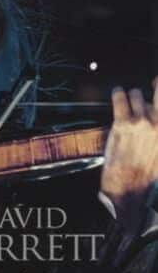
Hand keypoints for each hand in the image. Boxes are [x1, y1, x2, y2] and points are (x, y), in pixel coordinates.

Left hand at [101, 81, 157, 233]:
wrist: (129, 187)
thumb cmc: (147, 175)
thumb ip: (157, 135)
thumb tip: (154, 126)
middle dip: (156, 87)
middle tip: (152, 85)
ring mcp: (142, 121)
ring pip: (137, 94)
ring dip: (133, 96)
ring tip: (129, 99)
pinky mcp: (123, 123)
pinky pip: (120, 98)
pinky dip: (118, 93)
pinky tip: (117, 92)